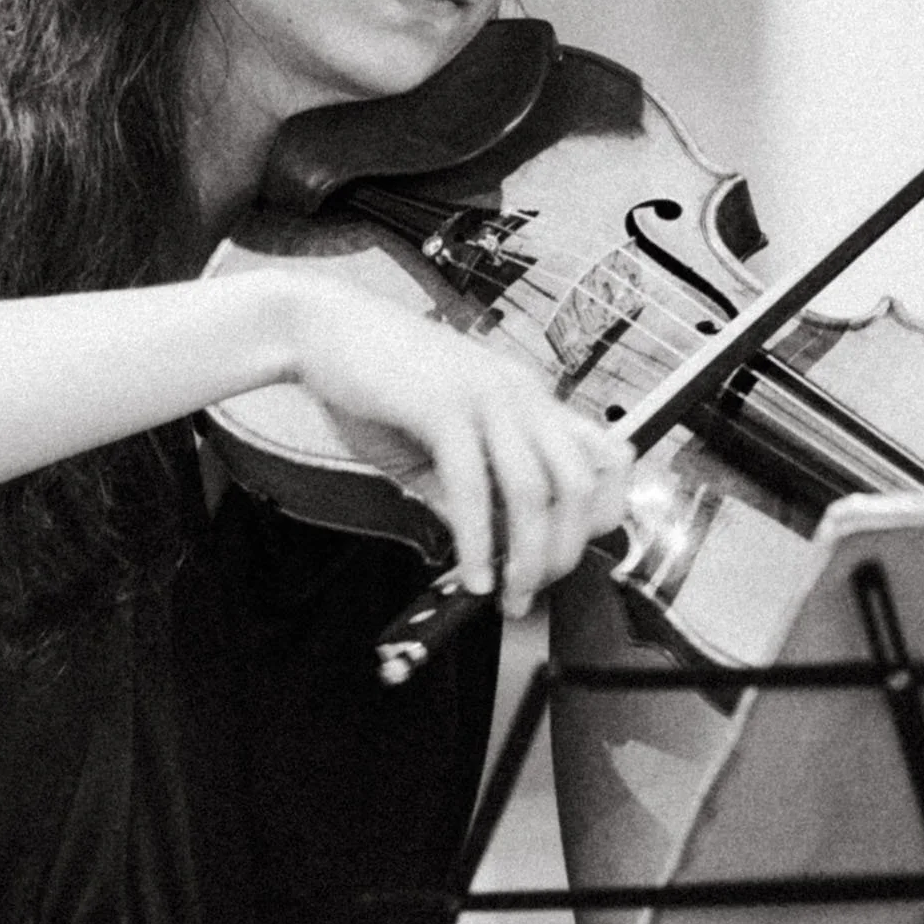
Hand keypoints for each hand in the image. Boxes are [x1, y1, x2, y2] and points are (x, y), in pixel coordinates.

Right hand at [284, 276, 630, 616]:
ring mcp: (485, 395)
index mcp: (527, 395)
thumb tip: (491, 547)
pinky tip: (470, 574)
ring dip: (527, 557)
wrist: (317, 328)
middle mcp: (520, 391)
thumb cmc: (374, 381)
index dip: (603, 514)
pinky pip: (473, 489)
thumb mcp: (436, 442)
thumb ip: (467, 490)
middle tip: (534, 590)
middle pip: (581, 482)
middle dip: (565, 551)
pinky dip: (477, 544)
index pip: (606, 455)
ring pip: (534, 491)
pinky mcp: (443, 407)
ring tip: (507, 595)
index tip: (569, 557)